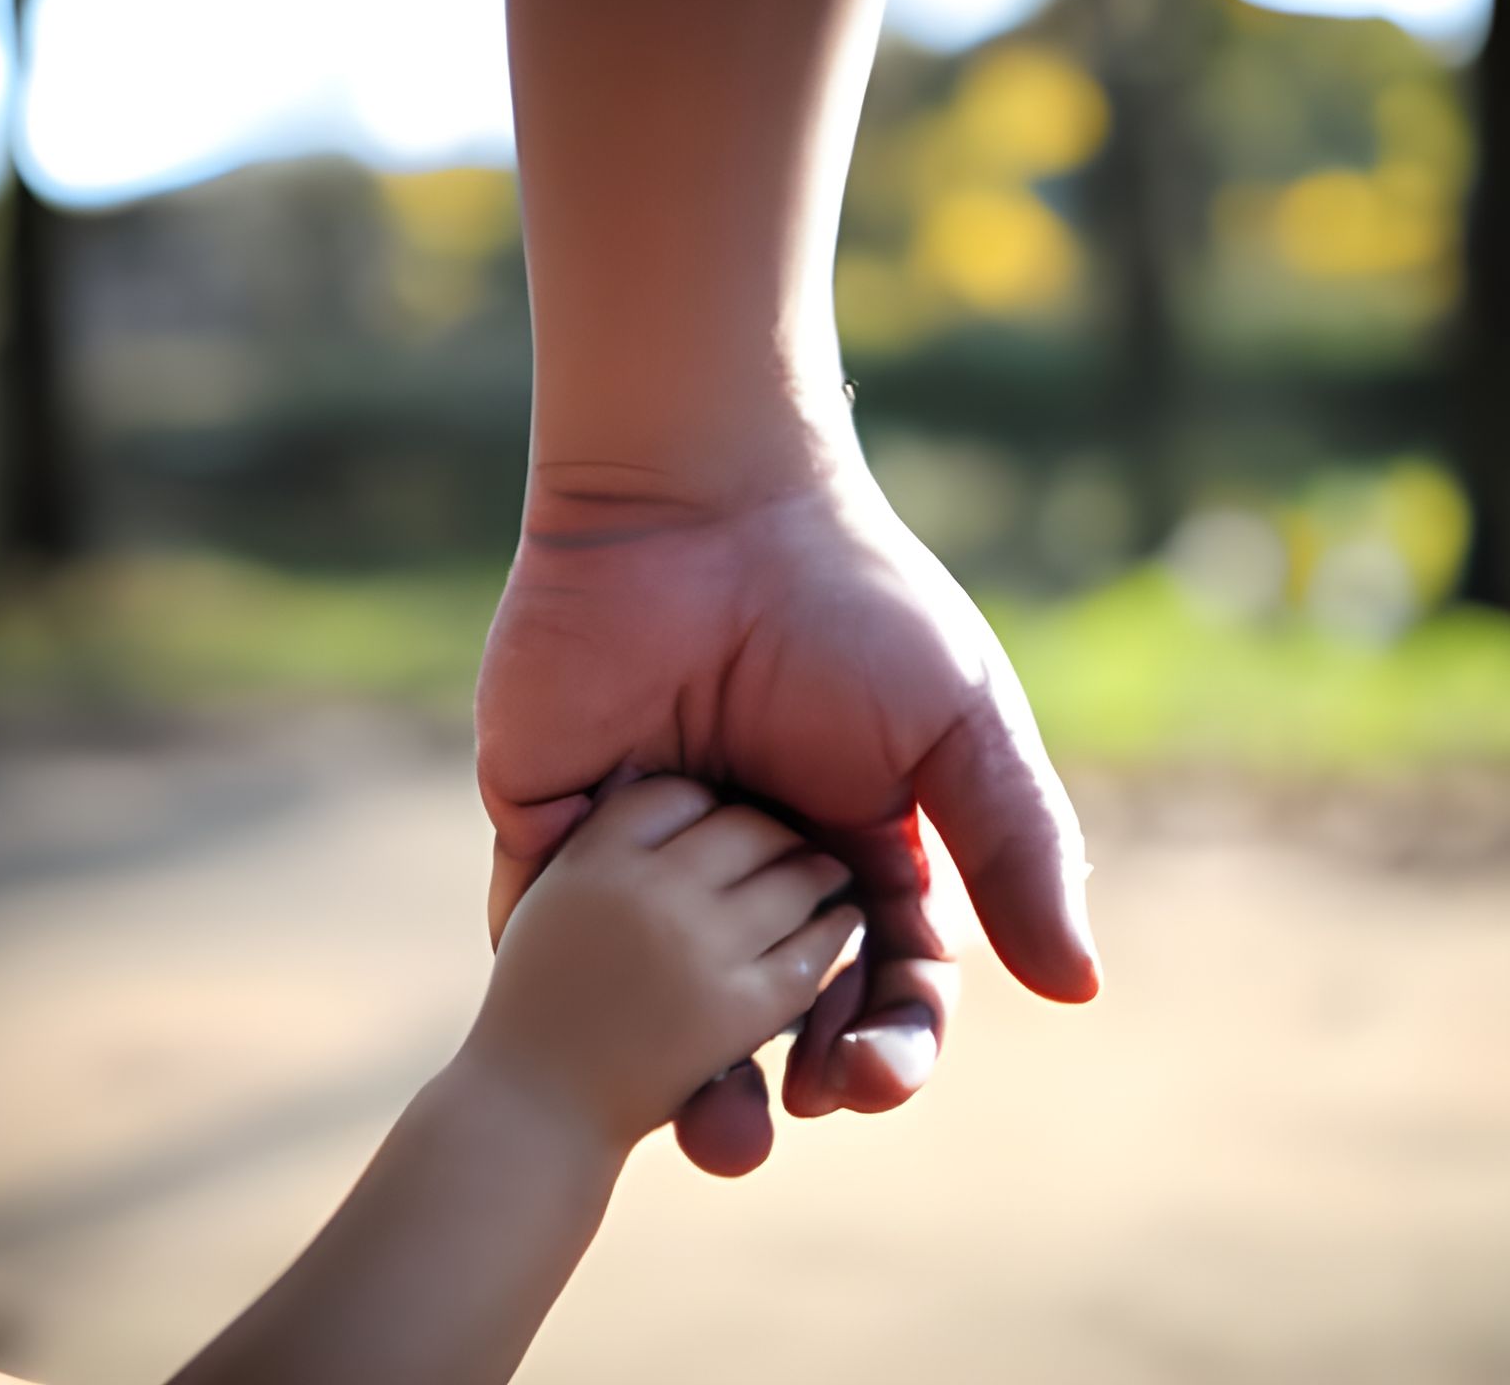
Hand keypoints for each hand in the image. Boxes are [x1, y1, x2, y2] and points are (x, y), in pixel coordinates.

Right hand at [464, 776, 862, 1153]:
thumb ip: (596, 835)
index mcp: (595, 857)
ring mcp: (696, 946)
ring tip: (825, 871)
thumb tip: (636, 768)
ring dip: (815, 870)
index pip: (673, 794)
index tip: (721, 807)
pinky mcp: (737, 1007)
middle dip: (772, 828)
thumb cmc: (538, 1001)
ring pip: (788, 879)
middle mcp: (647, 891)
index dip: (705, 798)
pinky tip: (842, 924)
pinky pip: (810, 949)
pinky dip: (835, 932)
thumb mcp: (552, 896)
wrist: (534, 1108)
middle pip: (741, 825)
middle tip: (791, 836)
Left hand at [476, 462, 1097, 1175]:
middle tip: (787, 1119)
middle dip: (788, 1076)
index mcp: (849, 843)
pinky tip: (606, 1030)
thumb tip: (1076, 985)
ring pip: (663, 993)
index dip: (888, 1038)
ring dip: (684, 1071)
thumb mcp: (957, 724)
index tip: (878, 1077)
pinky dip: (576, 985)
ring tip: (709, 1125)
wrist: (708, 507)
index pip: (877, 974)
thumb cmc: (849, 602)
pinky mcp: (559, 821)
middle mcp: (751, 859)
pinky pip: (557, 925)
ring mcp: (655, 845)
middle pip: (770, 1005)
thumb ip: (1016, 845)